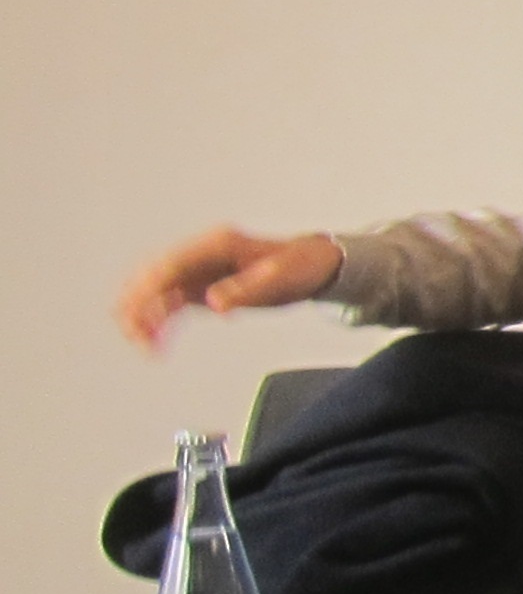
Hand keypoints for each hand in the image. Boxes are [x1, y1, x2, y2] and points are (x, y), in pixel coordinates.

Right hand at [116, 228, 343, 347]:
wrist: (314, 263)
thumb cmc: (299, 266)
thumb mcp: (280, 278)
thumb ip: (246, 289)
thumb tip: (214, 303)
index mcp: (217, 245)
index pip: (172, 264)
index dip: (152, 288)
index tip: (141, 314)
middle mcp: (201, 254)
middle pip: (154, 276)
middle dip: (138, 304)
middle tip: (137, 337)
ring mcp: (198, 270)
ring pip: (157, 291)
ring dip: (144, 316)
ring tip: (147, 348)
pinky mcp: (201, 286)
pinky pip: (170, 303)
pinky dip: (160, 322)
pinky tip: (158, 344)